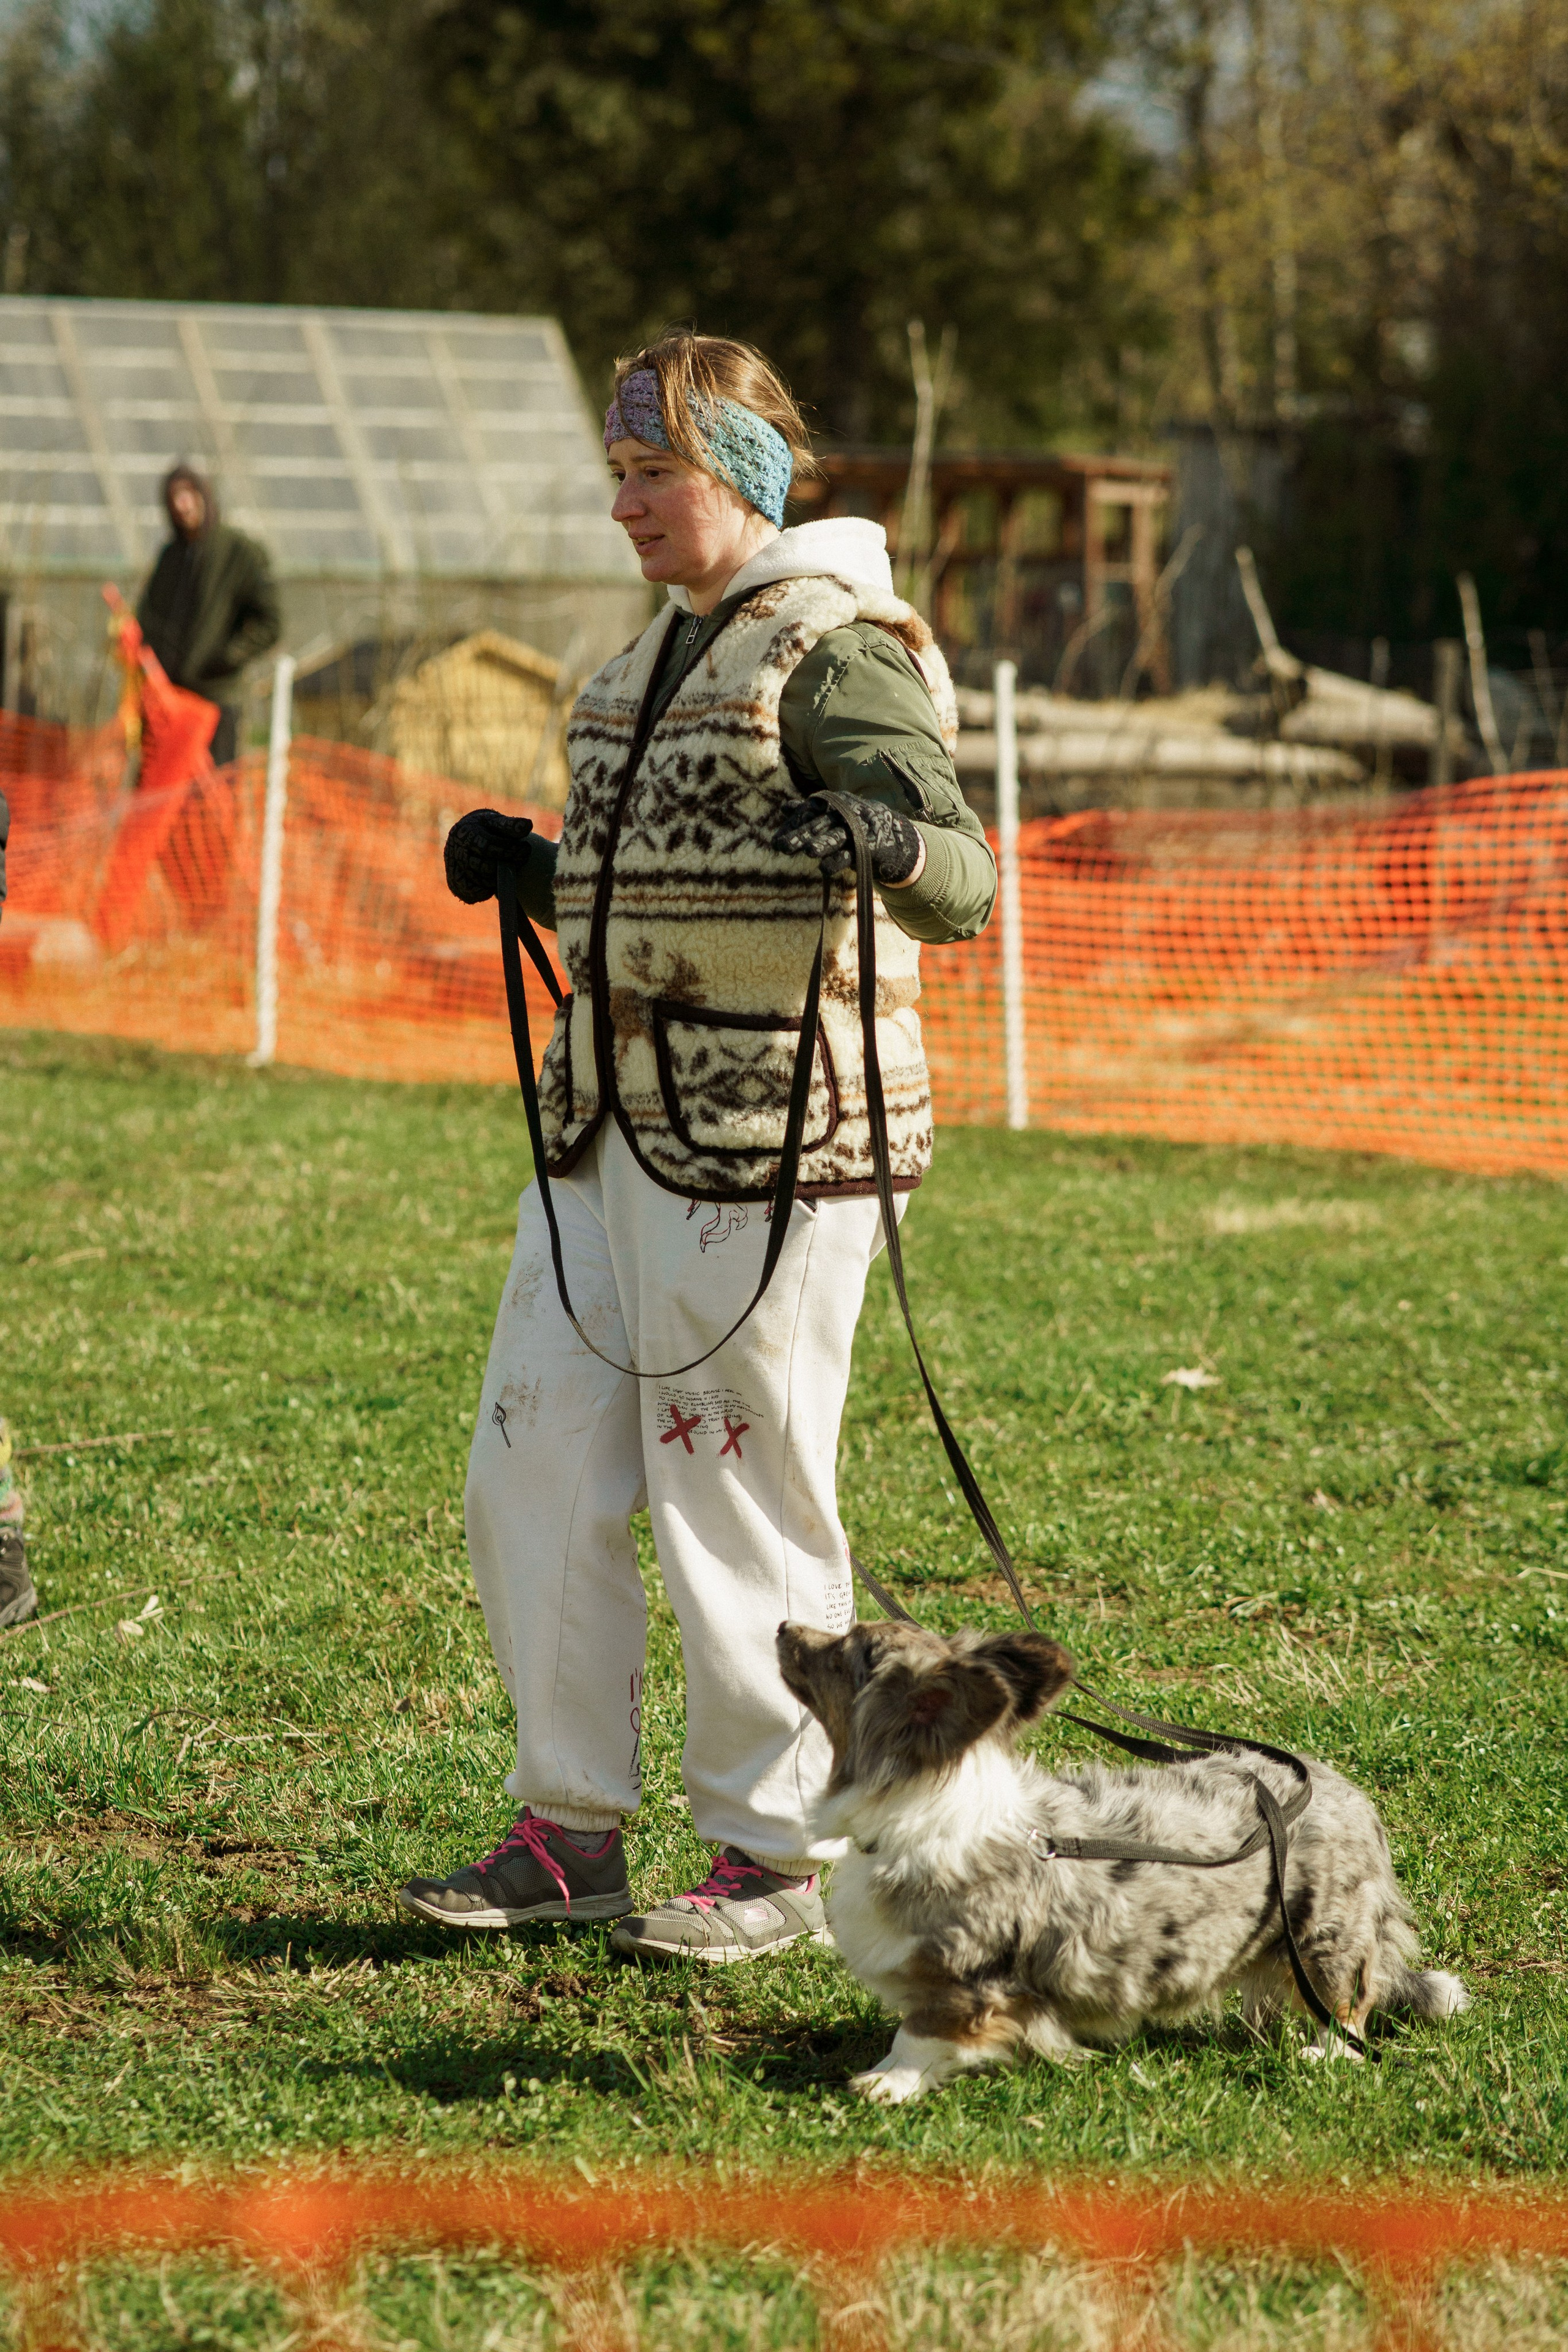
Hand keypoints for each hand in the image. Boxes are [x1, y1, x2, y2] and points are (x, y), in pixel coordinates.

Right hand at [444, 808, 534, 903]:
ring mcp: (454, 869)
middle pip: (485, 867)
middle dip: (506, 865)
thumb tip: (528, 825)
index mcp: (465, 832)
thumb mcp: (495, 822)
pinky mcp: (455, 884)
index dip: (509, 850)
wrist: (465, 838)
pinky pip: (474, 893)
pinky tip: (495, 881)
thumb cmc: (485, 829)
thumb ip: (510, 825)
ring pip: (482, 881)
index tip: (526, 849)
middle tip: (519, 862)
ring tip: (506, 869)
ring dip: (498, 878)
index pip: (487, 846)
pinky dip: (487, 891)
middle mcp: (456, 851)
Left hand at [771, 795, 923, 886]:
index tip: (774, 840)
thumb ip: (810, 812)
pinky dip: (838, 861)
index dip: (793, 824)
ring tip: (808, 852)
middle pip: (820, 824)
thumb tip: (784, 807)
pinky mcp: (868, 847)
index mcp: (835, 804)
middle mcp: (845, 814)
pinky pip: (851, 855)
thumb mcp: (834, 815)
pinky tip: (824, 869)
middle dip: (801, 834)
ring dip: (822, 844)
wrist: (894, 836)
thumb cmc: (855, 826)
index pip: (810, 812)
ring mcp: (858, 830)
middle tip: (781, 847)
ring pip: (836, 837)